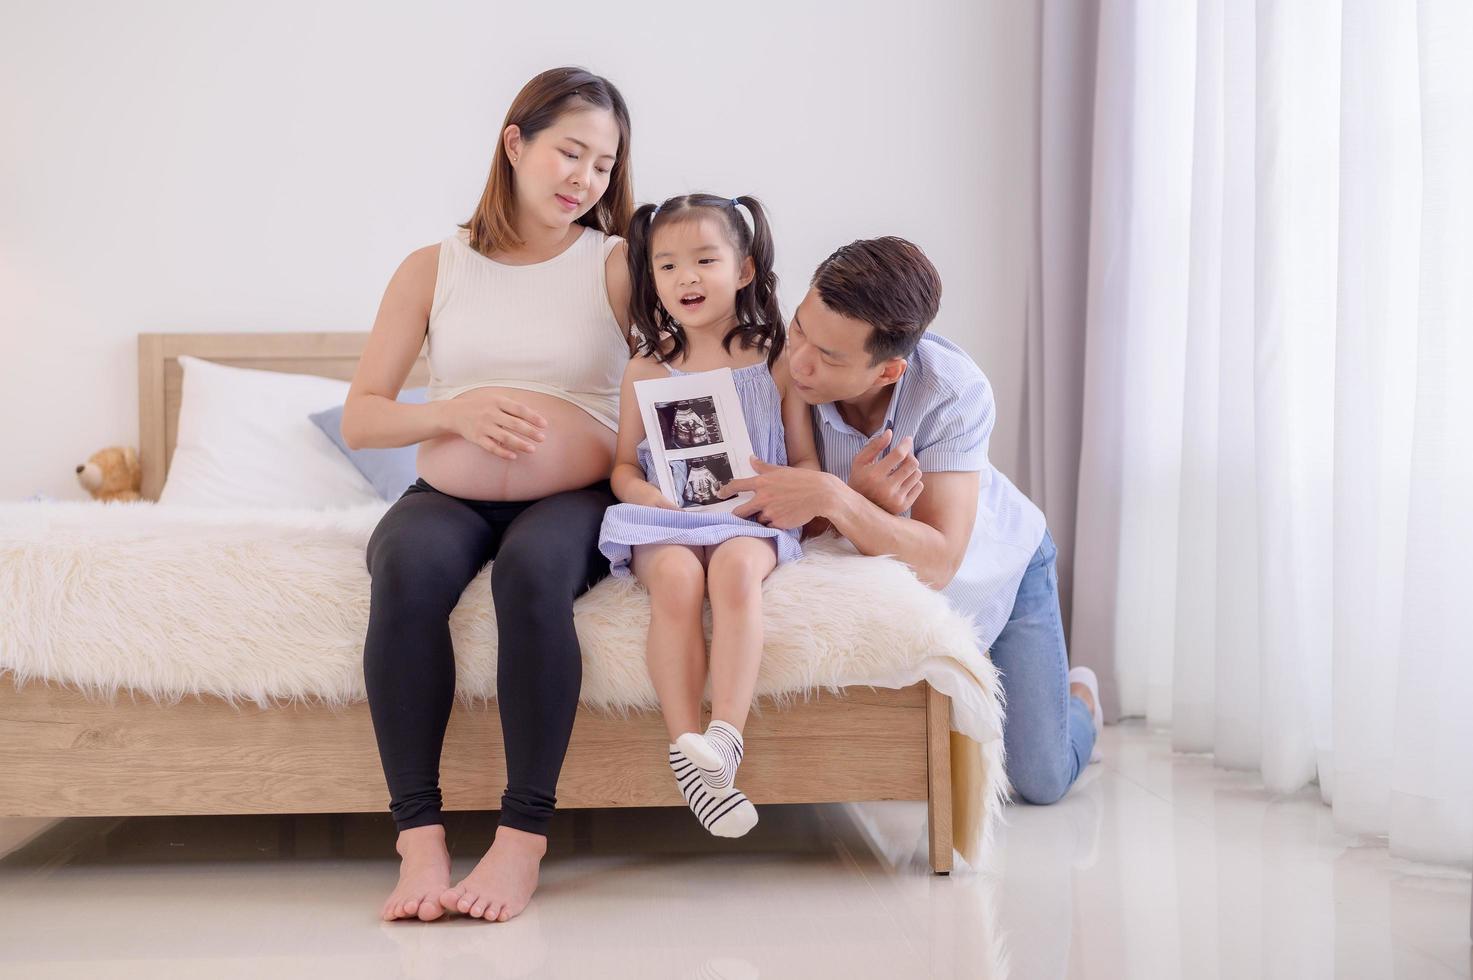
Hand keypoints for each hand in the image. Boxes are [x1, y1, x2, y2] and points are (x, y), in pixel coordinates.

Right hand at [445, 390, 548, 459]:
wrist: (455, 413)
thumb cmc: (481, 406)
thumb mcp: (496, 400)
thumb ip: (513, 407)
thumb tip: (536, 415)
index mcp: (497, 401)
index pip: (519, 409)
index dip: (533, 417)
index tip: (544, 425)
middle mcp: (490, 413)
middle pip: (514, 424)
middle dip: (530, 432)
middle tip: (542, 438)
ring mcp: (483, 426)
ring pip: (504, 437)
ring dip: (520, 444)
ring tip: (532, 449)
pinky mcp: (477, 438)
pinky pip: (491, 447)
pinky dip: (503, 452)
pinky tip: (514, 456)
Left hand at [718, 457, 837, 529]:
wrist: (820, 494)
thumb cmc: (802, 480)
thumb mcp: (781, 470)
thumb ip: (763, 466)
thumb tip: (751, 458)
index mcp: (762, 482)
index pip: (736, 486)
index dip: (725, 490)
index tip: (720, 494)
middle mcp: (762, 498)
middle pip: (740, 512)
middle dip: (739, 515)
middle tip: (743, 515)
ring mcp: (769, 512)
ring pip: (757, 520)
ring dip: (762, 518)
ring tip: (777, 512)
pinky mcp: (778, 524)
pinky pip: (770, 527)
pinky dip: (773, 524)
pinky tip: (783, 517)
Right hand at [848, 429, 923, 514]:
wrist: (857, 510)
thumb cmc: (859, 480)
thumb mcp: (860, 461)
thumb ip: (874, 445)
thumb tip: (890, 432)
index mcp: (873, 475)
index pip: (898, 454)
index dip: (906, 444)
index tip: (908, 439)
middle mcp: (885, 489)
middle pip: (912, 463)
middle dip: (909, 456)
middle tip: (903, 456)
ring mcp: (895, 499)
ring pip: (917, 474)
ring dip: (911, 469)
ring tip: (900, 470)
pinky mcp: (903, 507)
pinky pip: (919, 486)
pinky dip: (913, 481)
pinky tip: (902, 482)